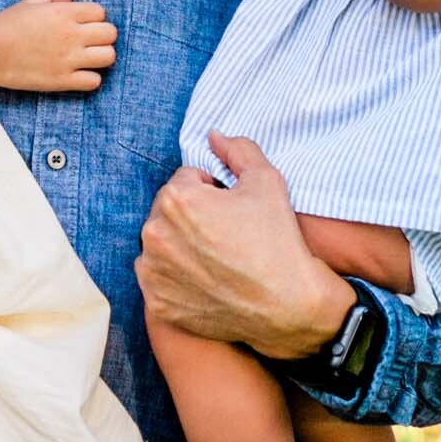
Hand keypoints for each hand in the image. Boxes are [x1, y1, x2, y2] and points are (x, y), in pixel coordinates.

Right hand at [0, 0, 117, 91]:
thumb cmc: (8, 24)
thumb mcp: (30, 1)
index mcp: (64, 13)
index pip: (101, 12)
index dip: (94, 17)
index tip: (83, 23)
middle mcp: (71, 34)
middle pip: (110, 33)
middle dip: (102, 35)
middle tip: (89, 40)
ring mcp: (69, 59)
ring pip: (108, 57)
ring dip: (101, 56)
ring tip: (88, 58)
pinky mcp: (63, 80)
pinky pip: (94, 81)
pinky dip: (90, 78)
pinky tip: (78, 74)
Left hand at [135, 133, 353, 359]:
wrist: (288, 305)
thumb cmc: (277, 241)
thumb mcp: (267, 181)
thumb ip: (237, 149)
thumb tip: (213, 135)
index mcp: (175, 198)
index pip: (187, 180)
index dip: (213, 192)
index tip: (231, 211)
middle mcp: (154, 233)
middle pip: (169, 212)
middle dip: (192, 218)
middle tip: (226, 236)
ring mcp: (153, 272)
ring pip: (162, 246)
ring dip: (180, 247)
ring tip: (217, 260)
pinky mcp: (158, 303)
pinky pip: (160, 280)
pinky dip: (177, 280)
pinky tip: (207, 282)